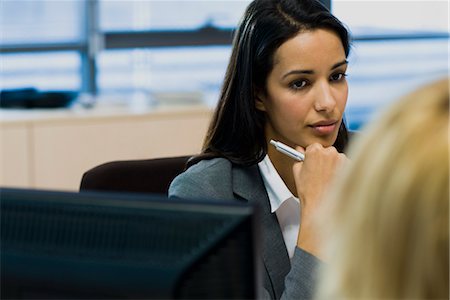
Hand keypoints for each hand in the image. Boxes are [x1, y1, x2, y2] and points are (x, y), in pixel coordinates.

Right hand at [292, 143, 347, 257]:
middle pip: (328, 151)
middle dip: (325, 160)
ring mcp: (343, 160)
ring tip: (328, 180)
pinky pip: (347, 167)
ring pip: (338, 159)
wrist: (322, 207)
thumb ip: (299, 158)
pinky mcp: (352, 168)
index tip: (313, 161)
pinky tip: (336, 182)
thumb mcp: (297, 173)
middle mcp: (331, 153)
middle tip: (320, 173)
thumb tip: (300, 152)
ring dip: (335, 166)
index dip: (312, 156)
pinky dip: (343, 173)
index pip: (314, 147)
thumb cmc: (310, 193)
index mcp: (315, 151)